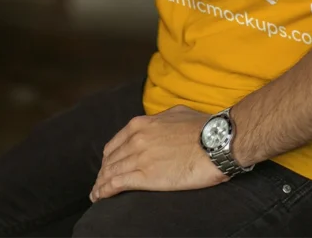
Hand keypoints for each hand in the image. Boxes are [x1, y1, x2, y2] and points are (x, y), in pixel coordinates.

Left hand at [90, 105, 225, 202]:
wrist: (215, 141)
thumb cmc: (202, 127)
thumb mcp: (176, 114)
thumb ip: (160, 121)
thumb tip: (158, 125)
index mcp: (142, 124)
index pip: (116, 143)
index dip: (110, 157)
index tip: (108, 166)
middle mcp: (136, 139)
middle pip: (111, 159)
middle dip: (103, 172)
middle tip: (100, 183)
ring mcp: (139, 157)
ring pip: (111, 172)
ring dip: (101, 184)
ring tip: (96, 194)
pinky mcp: (146, 176)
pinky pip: (117, 184)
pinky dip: (105, 191)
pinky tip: (100, 197)